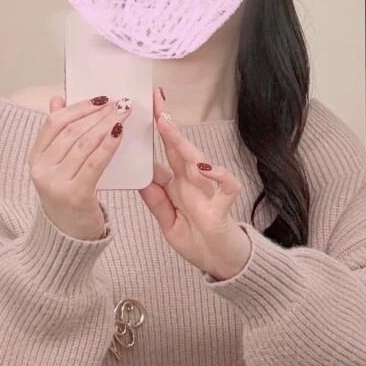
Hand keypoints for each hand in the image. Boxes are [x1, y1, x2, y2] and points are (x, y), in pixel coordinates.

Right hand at [28, 94, 131, 240]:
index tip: (100, 99)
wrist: (68, 236)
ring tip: (123, 115)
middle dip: (98, 114)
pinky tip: (120, 134)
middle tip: (119, 103)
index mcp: (35, 159)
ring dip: (106, 125)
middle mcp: (41, 170)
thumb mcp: (56, 166)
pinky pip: (95, 163)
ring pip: (84, 145)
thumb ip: (56, 134)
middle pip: (72, 132)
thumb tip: (58, 99)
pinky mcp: (76, 195)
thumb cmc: (67, 196)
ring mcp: (56, 183)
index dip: (78, 107)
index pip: (55, 123)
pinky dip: (109, 146)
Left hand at [138, 89, 251, 279]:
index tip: (140, 111)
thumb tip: (139, 177)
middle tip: (154, 100)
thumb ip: (156, 200)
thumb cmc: (198, 242)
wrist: (223, 266)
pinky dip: (219, 176)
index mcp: (178, 186)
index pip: (163, 154)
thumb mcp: (168, 222)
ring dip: (181, 142)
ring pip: (197, 161)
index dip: (152, 134)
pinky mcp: (222, 209)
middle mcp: (193, 185)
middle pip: (178, 149)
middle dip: (166, 124)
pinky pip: (226, 187)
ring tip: (166, 123)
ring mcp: (209, 194)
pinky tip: (206, 167)